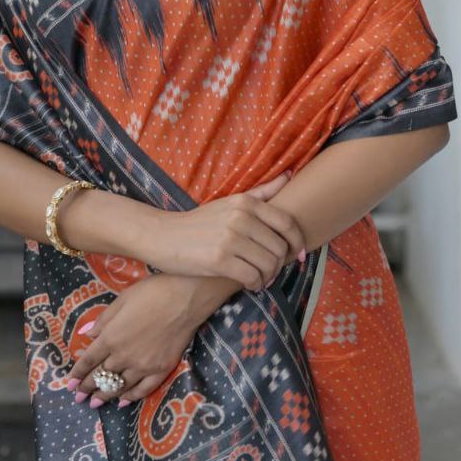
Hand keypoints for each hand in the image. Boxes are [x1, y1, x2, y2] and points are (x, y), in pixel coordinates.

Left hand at [66, 274, 203, 406]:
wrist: (185, 297)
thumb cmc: (153, 291)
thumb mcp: (123, 299)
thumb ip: (104, 319)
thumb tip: (86, 334)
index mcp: (111, 337)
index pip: (89, 360)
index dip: (78, 373)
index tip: (70, 383)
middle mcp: (123, 356)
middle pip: (101, 376)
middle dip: (87, 387)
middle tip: (78, 397)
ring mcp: (143, 366)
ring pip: (119, 386)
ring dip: (105, 395)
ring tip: (95, 403)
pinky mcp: (161, 370)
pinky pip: (143, 389)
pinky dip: (131, 397)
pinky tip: (123, 401)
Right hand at [147, 171, 305, 289]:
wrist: (163, 236)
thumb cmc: (200, 222)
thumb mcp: (230, 202)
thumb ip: (261, 192)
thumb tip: (289, 175)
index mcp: (246, 202)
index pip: (287, 223)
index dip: (297, 242)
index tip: (297, 254)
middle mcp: (241, 217)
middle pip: (280, 248)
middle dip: (279, 264)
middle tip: (270, 271)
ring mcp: (230, 238)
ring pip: (268, 264)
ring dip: (268, 277)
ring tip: (260, 279)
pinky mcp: (220, 260)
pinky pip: (253, 277)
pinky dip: (256, 285)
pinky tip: (249, 284)